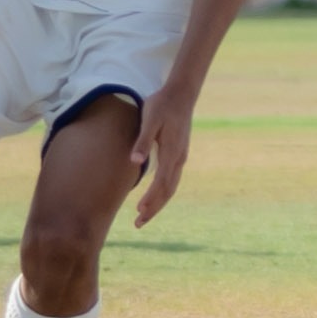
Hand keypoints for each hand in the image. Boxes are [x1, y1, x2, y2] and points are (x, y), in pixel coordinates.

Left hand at [128, 88, 198, 225]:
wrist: (181, 94)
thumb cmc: (162, 105)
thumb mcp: (149, 119)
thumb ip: (142, 141)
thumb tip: (134, 162)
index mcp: (172, 153)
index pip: (162, 184)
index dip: (151, 200)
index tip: (138, 214)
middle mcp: (179, 158)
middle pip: (169, 191)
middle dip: (154, 209)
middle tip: (138, 224)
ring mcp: (181, 157)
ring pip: (172, 186)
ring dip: (159, 202)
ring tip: (144, 214)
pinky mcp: (179, 154)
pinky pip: (172, 179)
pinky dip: (163, 191)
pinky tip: (155, 195)